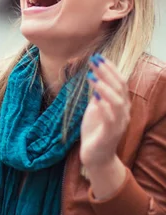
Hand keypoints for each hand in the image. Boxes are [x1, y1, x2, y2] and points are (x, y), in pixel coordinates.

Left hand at [80, 54, 130, 168]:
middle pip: (120, 88)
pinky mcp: (111, 134)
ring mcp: (119, 123)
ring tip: (92, 76)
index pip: (119, 82)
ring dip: (105, 87)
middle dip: (107, 72)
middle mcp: (123, 112)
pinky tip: (95, 97)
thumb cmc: (95, 131)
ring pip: (117, 102)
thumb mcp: (95, 109)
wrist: (96, 157)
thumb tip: (95, 77)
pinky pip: (111, 118)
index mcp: (120, 104)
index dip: (110, 69)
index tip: (98, 57)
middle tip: (94, 60)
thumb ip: (98, 95)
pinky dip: (104, 106)